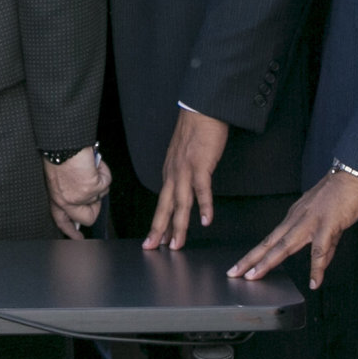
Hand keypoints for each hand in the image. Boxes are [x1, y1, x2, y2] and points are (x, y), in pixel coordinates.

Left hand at [43, 147, 110, 238]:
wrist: (64, 143)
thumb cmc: (60, 154)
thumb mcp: (58, 177)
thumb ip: (68, 190)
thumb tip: (85, 197)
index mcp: (56, 196)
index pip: (61, 220)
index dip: (71, 231)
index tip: (79, 237)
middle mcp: (66, 200)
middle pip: (89, 218)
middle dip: (96, 205)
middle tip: (92, 187)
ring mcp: (79, 196)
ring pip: (100, 197)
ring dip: (99, 181)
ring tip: (88, 168)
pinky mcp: (92, 188)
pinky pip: (106, 183)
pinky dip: (104, 172)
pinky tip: (93, 164)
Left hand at [145, 110, 229, 249]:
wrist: (200, 110)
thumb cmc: (196, 132)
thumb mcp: (184, 156)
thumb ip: (183, 173)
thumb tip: (186, 188)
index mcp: (170, 172)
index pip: (162, 202)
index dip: (158, 222)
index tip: (153, 239)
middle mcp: (173, 173)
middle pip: (164, 206)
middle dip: (158, 230)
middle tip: (153, 248)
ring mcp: (185, 170)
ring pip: (179, 203)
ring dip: (178, 225)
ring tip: (176, 244)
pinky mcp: (200, 164)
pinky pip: (201, 189)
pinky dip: (204, 206)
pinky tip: (205, 220)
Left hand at [230, 169, 357, 288]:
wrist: (352, 176)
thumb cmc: (339, 193)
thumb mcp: (325, 219)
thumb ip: (324, 243)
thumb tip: (321, 262)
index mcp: (294, 217)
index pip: (270, 239)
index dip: (255, 253)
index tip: (242, 265)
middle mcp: (297, 220)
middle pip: (269, 243)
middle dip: (251, 259)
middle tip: (234, 272)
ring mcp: (310, 222)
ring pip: (284, 245)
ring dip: (268, 262)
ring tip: (255, 276)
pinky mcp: (327, 225)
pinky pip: (319, 250)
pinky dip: (316, 268)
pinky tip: (314, 282)